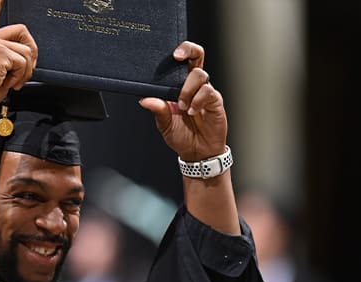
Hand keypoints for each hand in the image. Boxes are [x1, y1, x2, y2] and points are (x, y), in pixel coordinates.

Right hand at [0, 0, 37, 108]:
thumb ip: (9, 60)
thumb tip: (27, 62)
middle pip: (22, 29)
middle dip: (32, 48)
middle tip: (28, 66)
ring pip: (26, 51)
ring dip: (25, 71)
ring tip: (13, 81)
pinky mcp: (0, 51)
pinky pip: (23, 62)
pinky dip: (20, 76)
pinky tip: (9, 82)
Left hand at [139, 41, 226, 160]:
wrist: (197, 152)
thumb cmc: (181, 135)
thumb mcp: (164, 123)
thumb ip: (157, 109)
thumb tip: (144, 99)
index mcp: (180, 84)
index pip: (182, 61)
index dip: (179, 51)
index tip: (171, 54)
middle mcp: (194, 84)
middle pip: (196, 55)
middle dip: (188, 49)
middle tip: (177, 56)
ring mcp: (205, 91)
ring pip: (199, 74)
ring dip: (187, 89)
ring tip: (182, 106)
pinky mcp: (215, 101)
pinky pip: (208, 92)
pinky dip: (197, 100)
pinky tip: (192, 111)